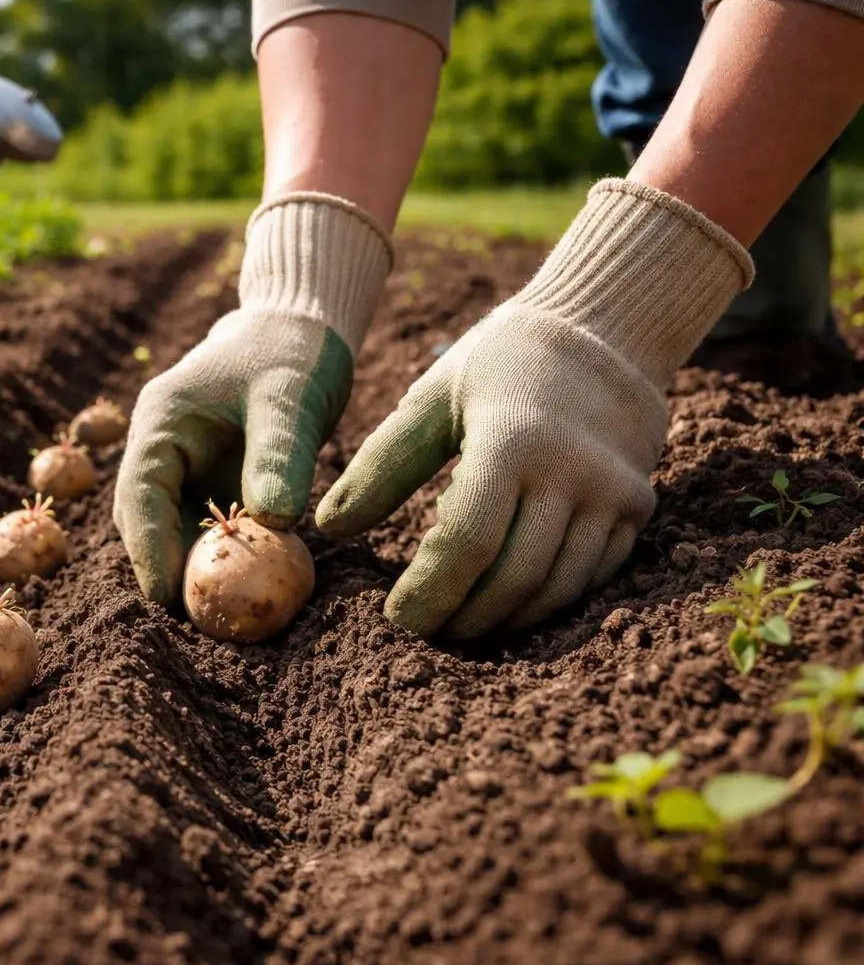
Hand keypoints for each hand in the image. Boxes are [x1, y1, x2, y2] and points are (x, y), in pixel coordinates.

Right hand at [113, 193, 393, 602]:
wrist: (301, 329)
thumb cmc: (292, 352)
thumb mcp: (289, 398)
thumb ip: (279, 456)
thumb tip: (272, 521)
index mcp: (161, 423)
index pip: (139, 494)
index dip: (147, 548)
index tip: (165, 595)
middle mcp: (161, 450)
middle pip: (146, 522)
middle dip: (167, 570)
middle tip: (201, 620)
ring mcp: (184, 470)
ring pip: (174, 531)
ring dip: (195, 569)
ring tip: (226, 615)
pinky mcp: (210, 484)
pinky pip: (206, 530)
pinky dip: (223, 558)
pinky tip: (252, 587)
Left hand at [316, 179, 753, 637]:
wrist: (603, 331)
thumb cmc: (499, 364)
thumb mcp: (432, 399)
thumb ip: (381, 464)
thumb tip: (327, 527)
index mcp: (513, 440)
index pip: (466, 543)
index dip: (429, 591)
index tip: (395, 615)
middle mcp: (572, 471)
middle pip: (513, 577)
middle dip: (464, 618)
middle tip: (425, 633)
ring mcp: (613, 493)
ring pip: (556, 589)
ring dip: (505, 621)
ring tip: (460, 626)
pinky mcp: (638, 508)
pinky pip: (591, 578)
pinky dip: (546, 603)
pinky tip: (508, 605)